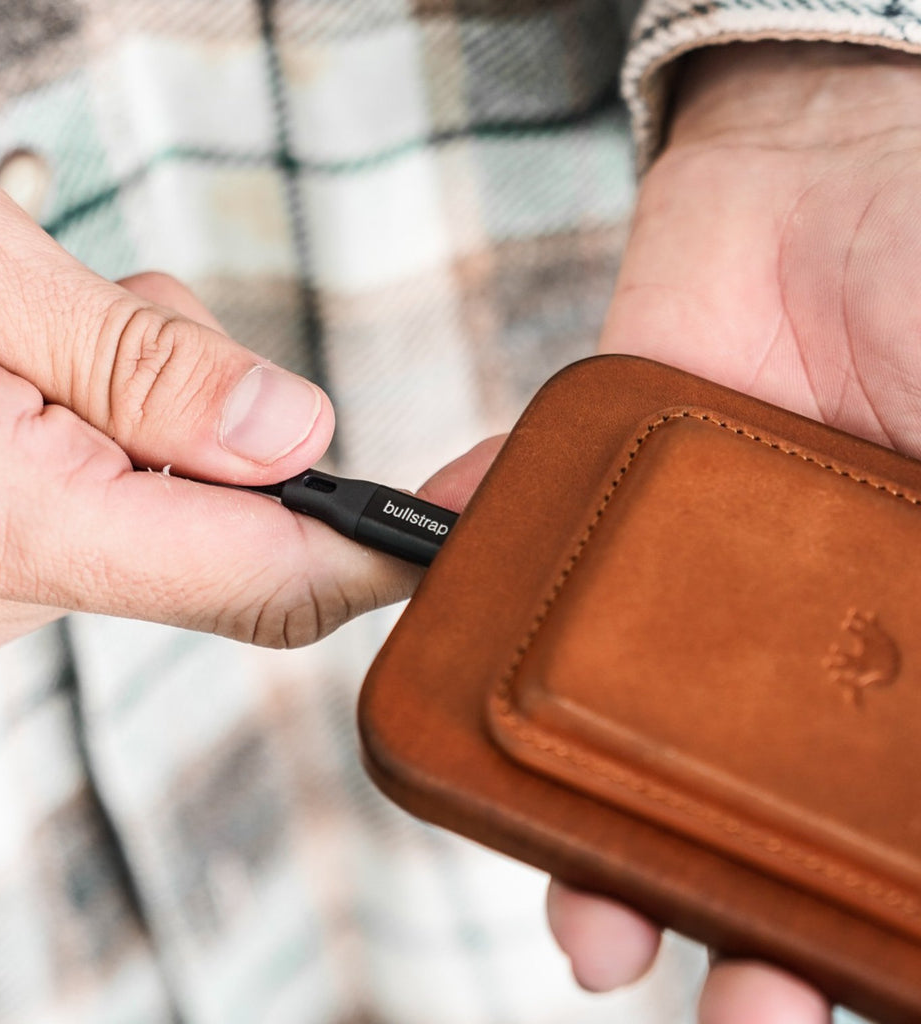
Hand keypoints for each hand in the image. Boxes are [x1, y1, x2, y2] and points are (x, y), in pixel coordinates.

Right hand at [0, 137, 458, 664]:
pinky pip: (107, 516)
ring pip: (165, 519)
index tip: (460, 525)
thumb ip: (147, 367)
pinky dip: (112, 442)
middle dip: (230, 430)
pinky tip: (38, 379)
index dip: (378, 553)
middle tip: (136, 319)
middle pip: (222, 537)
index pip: (263, 576)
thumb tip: (298, 438)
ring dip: (158, 418)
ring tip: (53, 333)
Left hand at [547, 40, 920, 1022]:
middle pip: (736, 825)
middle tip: (693, 983)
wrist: (824, 180)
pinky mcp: (571, 509)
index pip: (868, 829)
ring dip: (583, 837)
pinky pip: (501, 577)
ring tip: (582, 910)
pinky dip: (466, 620)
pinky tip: (455, 680)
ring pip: (605, 746)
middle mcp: (773, 646)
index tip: (809, 995)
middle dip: (718, 922)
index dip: (852, 931)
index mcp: (885, 655)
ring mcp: (662, 589)